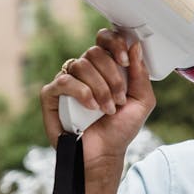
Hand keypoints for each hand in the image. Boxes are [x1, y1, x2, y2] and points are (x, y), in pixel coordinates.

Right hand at [40, 29, 155, 178]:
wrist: (104, 154)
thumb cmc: (120, 129)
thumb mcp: (142, 101)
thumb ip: (141, 74)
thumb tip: (134, 46)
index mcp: (105, 67)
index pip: (105, 39)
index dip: (115, 43)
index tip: (126, 61)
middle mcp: (85, 71)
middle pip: (94, 52)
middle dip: (112, 76)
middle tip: (119, 99)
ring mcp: (67, 82)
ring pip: (80, 65)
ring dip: (100, 88)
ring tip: (107, 109)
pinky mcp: (51, 95)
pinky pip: (63, 81)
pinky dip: (81, 92)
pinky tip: (91, 107)